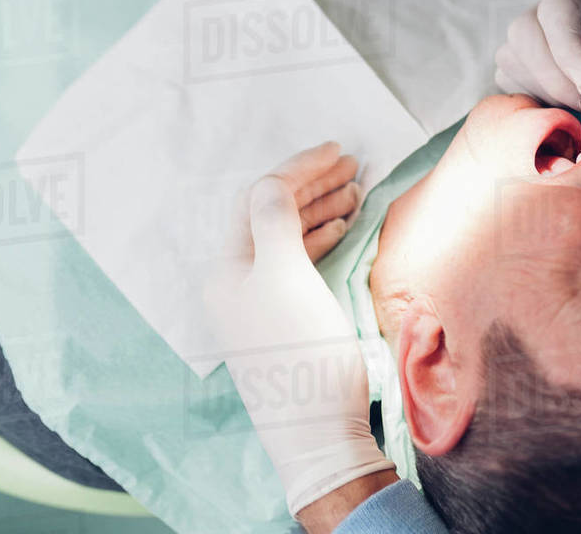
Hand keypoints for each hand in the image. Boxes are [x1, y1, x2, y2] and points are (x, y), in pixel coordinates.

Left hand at [209, 143, 392, 520]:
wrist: (316, 430)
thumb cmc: (301, 350)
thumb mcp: (286, 277)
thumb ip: (276, 221)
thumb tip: (270, 181)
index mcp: (225, 266)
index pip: (258, 198)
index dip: (297, 168)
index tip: (338, 151)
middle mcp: (233, 279)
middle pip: (269, 213)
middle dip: (309, 183)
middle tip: (351, 163)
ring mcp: (256, 298)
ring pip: (285, 236)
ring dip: (318, 208)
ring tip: (354, 190)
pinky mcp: (281, 315)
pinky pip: (296, 260)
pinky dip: (320, 237)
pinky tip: (343, 226)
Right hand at [494, 0, 580, 116]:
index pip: (555, 10)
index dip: (566, 51)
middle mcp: (561, 5)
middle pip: (522, 34)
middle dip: (554, 77)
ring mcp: (548, 33)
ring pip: (514, 59)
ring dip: (548, 92)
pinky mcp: (545, 62)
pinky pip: (518, 80)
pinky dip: (540, 100)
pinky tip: (578, 106)